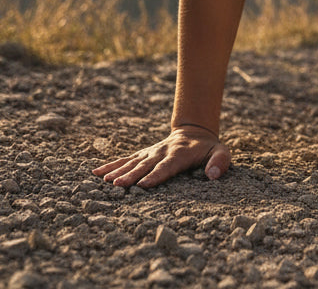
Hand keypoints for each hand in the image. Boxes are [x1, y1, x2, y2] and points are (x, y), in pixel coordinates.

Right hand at [92, 126, 230, 188]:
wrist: (194, 131)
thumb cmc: (208, 148)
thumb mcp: (221, 152)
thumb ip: (220, 162)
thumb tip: (212, 175)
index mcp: (180, 154)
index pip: (167, 166)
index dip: (156, 175)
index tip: (143, 185)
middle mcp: (162, 152)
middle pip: (145, 165)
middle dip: (131, 175)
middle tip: (117, 185)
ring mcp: (150, 152)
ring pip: (132, 162)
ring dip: (118, 171)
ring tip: (104, 181)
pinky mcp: (143, 154)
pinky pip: (125, 159)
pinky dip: (111, 165)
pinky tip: (96, 173)